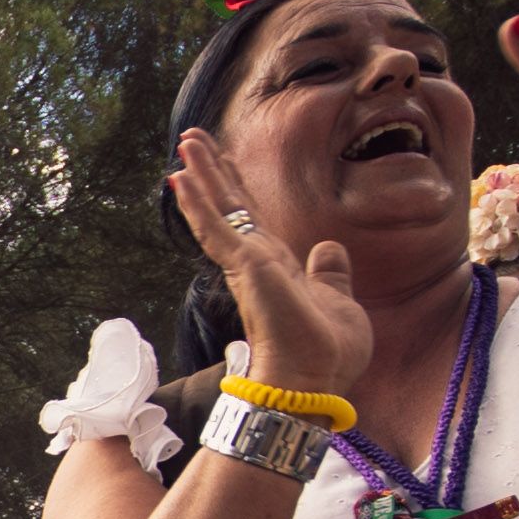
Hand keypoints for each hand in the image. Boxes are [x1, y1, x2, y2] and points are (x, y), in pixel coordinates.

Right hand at [167, 132, 370, 397]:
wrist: (314, 380)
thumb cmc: (327, 354)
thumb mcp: (339, 301)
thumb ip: (330, 275)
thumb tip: (328, 248)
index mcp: (276, 269)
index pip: (251, 219)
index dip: (236, 188)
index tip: (224, 161)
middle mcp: (256, 264)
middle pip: (229, 206)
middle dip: (212, 170)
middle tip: (192, 138)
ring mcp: (247, 266)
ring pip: (218, 210)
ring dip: (201, 175)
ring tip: (185, 142)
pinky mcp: (244, 268)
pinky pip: (215, 229)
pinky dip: (197, 204)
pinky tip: (180, 179)